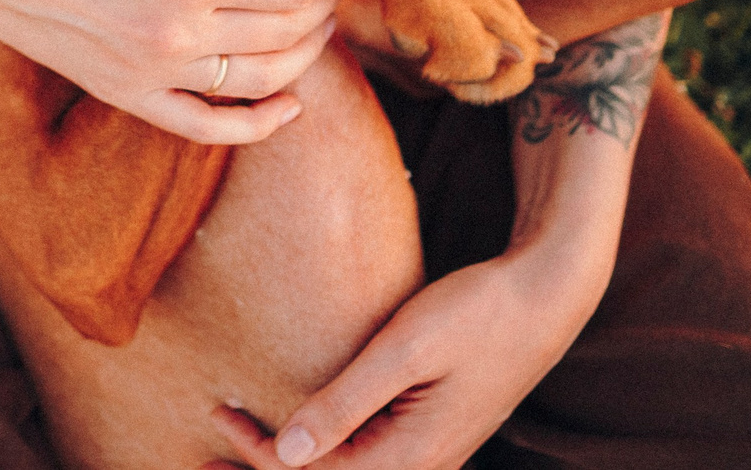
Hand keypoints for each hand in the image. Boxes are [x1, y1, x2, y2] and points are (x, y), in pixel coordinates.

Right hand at [0, 0, 343, 145]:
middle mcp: (173, 34)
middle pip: (279, 35)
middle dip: (319, 14)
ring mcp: (147, 72)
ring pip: (254, 83)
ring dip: (300, 62)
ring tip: (316, 34)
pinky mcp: (123, 93)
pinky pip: (203, 126)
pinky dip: (252, 125)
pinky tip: (287, 108)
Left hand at [213, 245, 606, 469]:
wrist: (546, 297)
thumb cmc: (477, 312)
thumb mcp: (404, 350)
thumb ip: (344, 403)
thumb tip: (286, 454)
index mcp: (414, 456)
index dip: (260, 454)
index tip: (216, 414)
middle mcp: (424, 465)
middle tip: (204, 463)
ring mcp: (432, 454)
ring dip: (297, 466)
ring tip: (242, 451)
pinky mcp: (432, 434)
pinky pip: (370, 458)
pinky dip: (330, 452)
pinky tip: (304, 437)